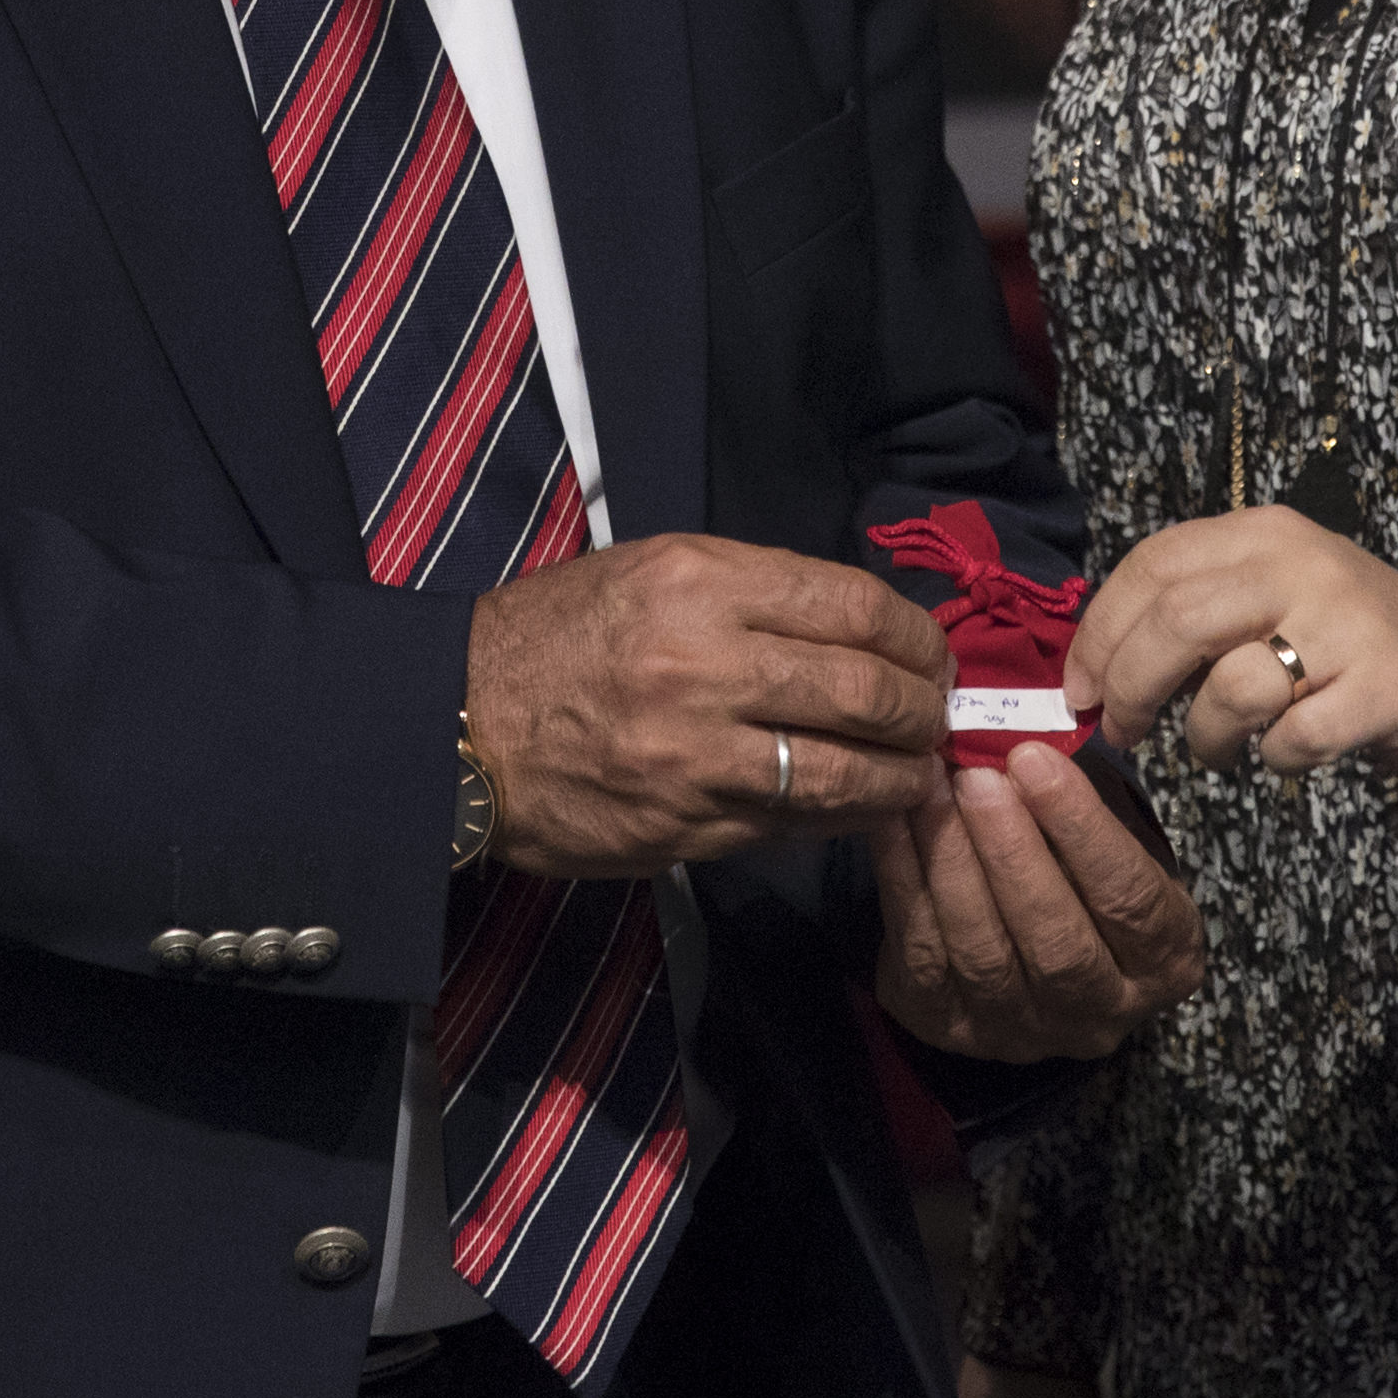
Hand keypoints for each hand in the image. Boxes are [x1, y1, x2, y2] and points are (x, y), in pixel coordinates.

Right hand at [464, 532, 948, 875]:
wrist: (458, 723)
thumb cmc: (559, 635)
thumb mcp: (650, 571)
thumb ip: (753, 592)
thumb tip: (859, 626)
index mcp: (699, 583)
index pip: (850, 604)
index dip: (914, 634)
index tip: (931, 653)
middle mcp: (703, 664)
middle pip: (863, 690)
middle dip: (923, 709)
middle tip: (938, 716)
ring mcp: (695, 755)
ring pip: (842, 772)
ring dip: (902, 776)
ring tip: (920, 772)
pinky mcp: (685, 826)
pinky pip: (791, 825)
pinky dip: (843, 818)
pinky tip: (862, 807)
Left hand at [870, 743, 1205, 1063]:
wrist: (1032, 946)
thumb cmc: (1083, 870)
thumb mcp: (1116, 840)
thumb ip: (1085, 806)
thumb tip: (1024, 743)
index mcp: (1162, 962)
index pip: (1130, 900)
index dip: (1082, 828)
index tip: (1035, 759)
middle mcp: (1099, 1014)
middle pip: (1057, 943)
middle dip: (1013, 854)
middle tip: (978, 778)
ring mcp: (1021, 1033)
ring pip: (984, 955)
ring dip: (952, 863)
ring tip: (932, 788)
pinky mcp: (950, 1027)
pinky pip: (922, 955)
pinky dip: (903, 880)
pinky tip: (893, 819)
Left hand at [1066, 507, 1397, 788]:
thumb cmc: (1349, 640)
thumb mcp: (1272, 594)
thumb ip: (1193, 612)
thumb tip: (1095, 667)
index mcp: (1263, 535)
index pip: (1152, 566)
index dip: (1100, 632)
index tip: (1079, 688)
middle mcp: (1303, 566)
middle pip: (1177, 620)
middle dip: (1130, 685)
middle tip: (1123, 730)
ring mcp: (1348, 625)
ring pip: (1231, 685)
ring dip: (1205, 736)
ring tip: (1218, 749)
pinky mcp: (1386, 688)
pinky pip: (1295, 738)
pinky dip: (1275, 760)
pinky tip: (1286, 754)